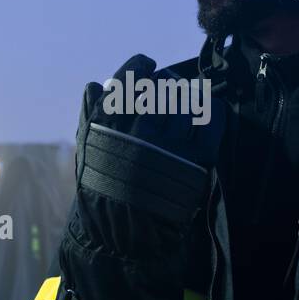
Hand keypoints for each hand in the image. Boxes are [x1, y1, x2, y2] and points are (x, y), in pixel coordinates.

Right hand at [71, 54, 225, 260]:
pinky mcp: (197, 161)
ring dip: (187, 95)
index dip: (141, 67)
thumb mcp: (87, 150)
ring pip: (187, 100)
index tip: (147, 65)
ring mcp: (171, 146)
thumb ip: (92, 114)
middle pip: (162, 87)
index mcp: (111, 125)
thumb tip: (97, 84)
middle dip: (165, 83)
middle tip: (167, 88)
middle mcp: (141, 132)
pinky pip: (211, 120)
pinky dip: (211, 110)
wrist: (125, 234)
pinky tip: (206, 110)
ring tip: (186, 100)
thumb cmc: (101, 190)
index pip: (130, 79)